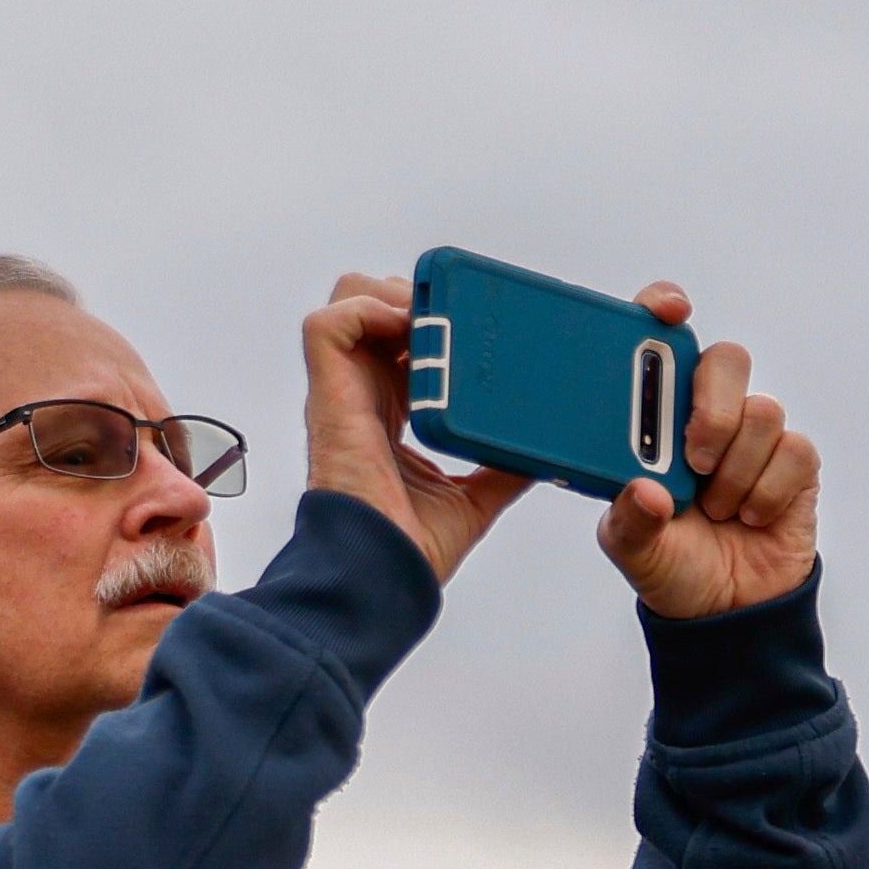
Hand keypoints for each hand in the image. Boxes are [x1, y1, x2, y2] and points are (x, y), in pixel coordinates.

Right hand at [304, 278, 528, 581]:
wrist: (384, 574)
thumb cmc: (410, 551)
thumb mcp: (476, 498)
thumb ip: (502, 470)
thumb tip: (540, 457)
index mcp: (388, 416)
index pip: (401, 342)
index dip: (431, 318)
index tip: (469, 321)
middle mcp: (361, 396)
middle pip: (375, 308)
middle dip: (416, 295)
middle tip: (457, 316)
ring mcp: (341, 393)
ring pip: (348, 302)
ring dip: (393, 294)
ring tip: (434, 318)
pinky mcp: (328, 395)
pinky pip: (327, 326)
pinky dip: (367, 309)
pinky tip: (408, 328)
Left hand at [598, 295, 819, 621]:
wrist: (726, 614)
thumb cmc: (674, 566)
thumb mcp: (631, 551)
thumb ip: (628, 521)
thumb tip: (644, 492)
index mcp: (660, 417)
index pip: (665, 342)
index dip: (665, 311)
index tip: (670, 312)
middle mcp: (710, 415)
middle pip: (726, 361)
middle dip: (713, 405)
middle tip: (695, 457)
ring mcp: (755, 436)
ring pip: (762, 411)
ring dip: (737, 472)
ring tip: (718, 510)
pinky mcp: (794, 463)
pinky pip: (793, 450)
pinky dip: (767, 491)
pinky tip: (751, 517)